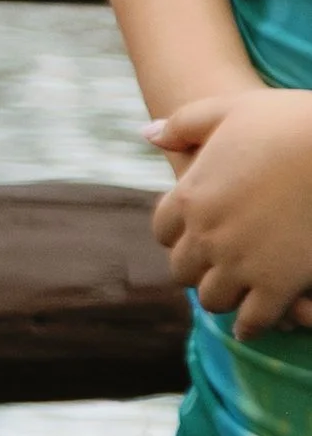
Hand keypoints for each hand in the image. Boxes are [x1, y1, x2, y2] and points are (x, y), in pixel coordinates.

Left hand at [150, 86, 311, 332]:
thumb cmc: (287, 121)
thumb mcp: (227, 110)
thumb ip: (184, 124)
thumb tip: (148, 135)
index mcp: (189, 196)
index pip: (164, 231)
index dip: (178, 234)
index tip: (192, 236)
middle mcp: (207, 235)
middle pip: (182, 271)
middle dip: (196, 270)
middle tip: (211, 271)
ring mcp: (241, 264)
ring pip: (213, 299)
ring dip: (222, 296)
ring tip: (233, 295)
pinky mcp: (278, 285)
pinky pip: (252, 321)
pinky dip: (250, 325)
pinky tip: (253, 324)